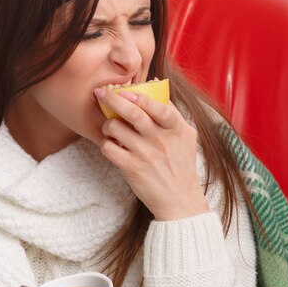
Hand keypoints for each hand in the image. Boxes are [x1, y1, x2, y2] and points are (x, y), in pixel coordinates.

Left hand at [94, 88, 209, 220]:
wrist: (180, 200)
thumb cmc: (181, 165)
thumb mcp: (186, 137)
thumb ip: (171, 113)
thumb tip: (155, 86)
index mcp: (176, 129)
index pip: (159, 106)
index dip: (141, 96)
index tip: (126, 90)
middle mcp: (161, 140)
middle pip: (133, 113)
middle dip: (113, 99)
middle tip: (101, 93)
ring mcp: (146, 154)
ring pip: (116, 128)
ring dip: (108, 124)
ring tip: (110, 126)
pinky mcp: (132, 168)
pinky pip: (109, 148)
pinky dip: (106, 143)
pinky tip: (111, 144)